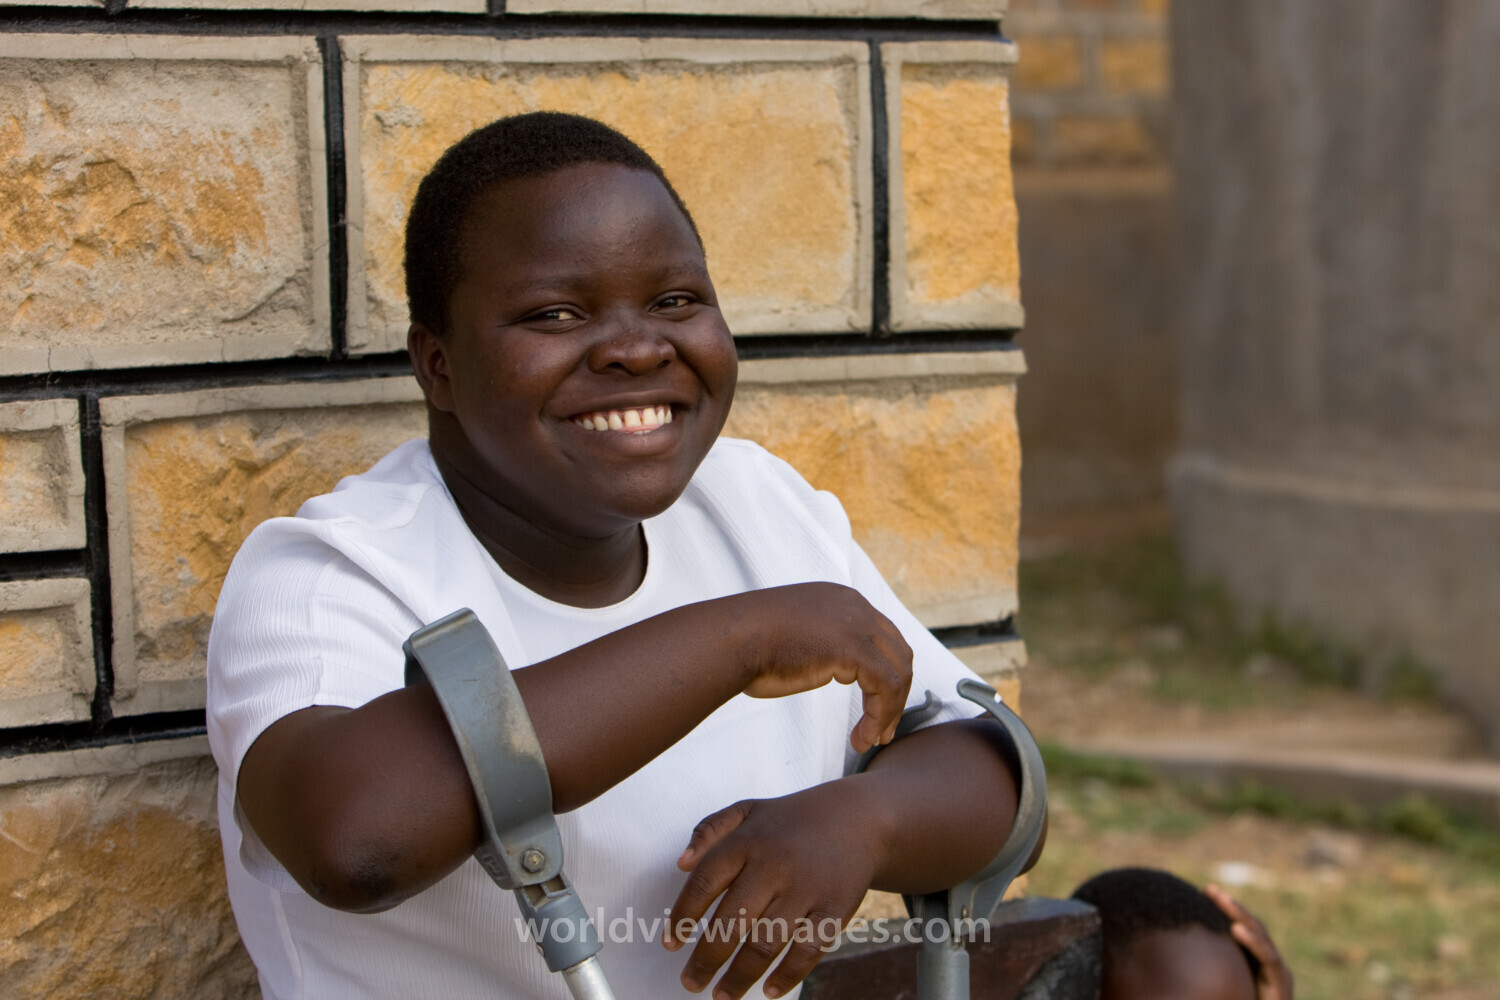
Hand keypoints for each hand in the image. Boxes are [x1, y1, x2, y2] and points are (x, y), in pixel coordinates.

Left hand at [664, 781, 884, 998]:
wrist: (857, 818)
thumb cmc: (790, 821)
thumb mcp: (747, 810)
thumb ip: (709, 830)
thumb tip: (680, 864)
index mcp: (748, 841)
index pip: (704, 883)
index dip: (683, 917)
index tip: (670, 944)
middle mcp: (775, 865)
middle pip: (731, 923)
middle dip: (706, 960)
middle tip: (691, 982)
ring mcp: (806, 889)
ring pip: (765, 944)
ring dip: (740, 978)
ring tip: (722, 996)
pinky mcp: (834, 910)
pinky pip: (806, 952)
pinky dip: (786, 977)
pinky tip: (768, 991)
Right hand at [738, 584, 912, 752]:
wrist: (729, 640)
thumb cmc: (747, 647)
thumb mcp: (794, 639)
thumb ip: (819, 648)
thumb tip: (825, 668)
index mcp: (840, 600)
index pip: (882, 638)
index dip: (885, 677)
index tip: (875, 711)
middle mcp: (854, 605)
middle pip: (899, 653)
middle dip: (896, 696)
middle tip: (882, 732)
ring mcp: (857, 623)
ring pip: (898, 672)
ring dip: (889, 712)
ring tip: (872, 740)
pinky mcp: (854, 647)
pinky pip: (886, 687)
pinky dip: (880, 717)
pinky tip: (861, 739)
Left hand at [1206, 883, 1293, 999]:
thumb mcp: (1211, 988)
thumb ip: (1197, 975)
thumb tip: (1160, 950)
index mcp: (1250, 964)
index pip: (1238, 929)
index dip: (1223, 910)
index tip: (1201, 892)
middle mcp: (1266, 967)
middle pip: (1250, 928)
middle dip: (1231, 907)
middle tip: (1209, 889)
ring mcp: (1277, 976)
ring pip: (1262, 938)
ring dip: (1242, 917)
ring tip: (1223, 901)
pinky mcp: (1282, 988)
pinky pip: (1269, 960)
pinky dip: (1254, 943)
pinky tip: (1236, 931)